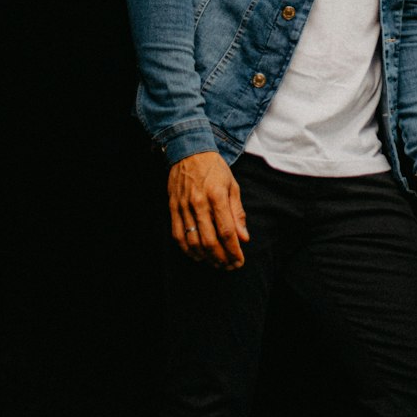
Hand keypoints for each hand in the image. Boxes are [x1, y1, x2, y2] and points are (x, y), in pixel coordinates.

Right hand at [168, 151, 249, 269]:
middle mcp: (199, 203)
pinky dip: (187, 250)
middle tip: (229, 266)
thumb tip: (244, 238)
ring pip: (193, 242)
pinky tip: (197, 255)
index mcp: (217, 196)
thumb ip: (237, 213)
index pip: (227, 231)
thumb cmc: (214, 168)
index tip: (239, 261)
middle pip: (210, 241)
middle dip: (221, 259)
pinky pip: (177, 235)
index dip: (234, 251)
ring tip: (216, 264)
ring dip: (206, 258)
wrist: (189, 150)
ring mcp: (184, 206)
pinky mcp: (173, 208)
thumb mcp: (232, 185)